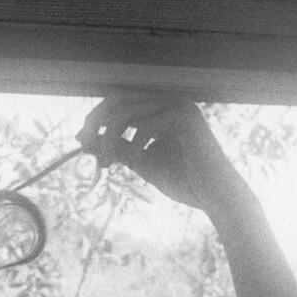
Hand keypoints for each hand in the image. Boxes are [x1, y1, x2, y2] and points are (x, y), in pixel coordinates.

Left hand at [76, 94, 250, 214]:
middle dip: (97, 120)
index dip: (97, 117)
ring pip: (129, 111)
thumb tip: (86, 140)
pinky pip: (148, 124)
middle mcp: (169, 102)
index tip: (81, 138)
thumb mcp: (141, 162)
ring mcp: (179, 106)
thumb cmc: (184, 180)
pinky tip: (136, 160)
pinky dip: (135, 144)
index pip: (120, 102)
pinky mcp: (187, 117)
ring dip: (110, 136)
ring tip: (105, 160)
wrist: (215, 197)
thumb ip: (117, 148)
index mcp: (159, 109)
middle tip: (83, 142)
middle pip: (120, 99)